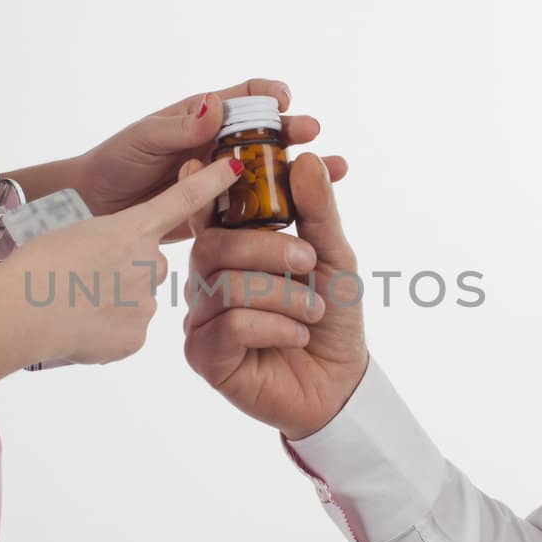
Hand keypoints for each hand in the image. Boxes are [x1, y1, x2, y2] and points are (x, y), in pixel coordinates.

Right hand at [0, 157, 244, 367]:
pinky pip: (127, 329)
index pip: (183, 199)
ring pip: (137, 298)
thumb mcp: (73, 231)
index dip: (212, 181)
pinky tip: (80, 326)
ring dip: (113, 299)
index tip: (237, 165)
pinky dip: (107, 328)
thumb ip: (111, 241)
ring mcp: (145, 302)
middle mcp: (147, 263)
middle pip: (148, 262)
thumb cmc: (35, 264)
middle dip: (124, 268)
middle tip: (84, 276)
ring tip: (75, 302)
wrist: (18, 312)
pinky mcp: (135, 337)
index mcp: (131, 228)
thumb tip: (120, 267)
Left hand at [73, 78, 348, 242]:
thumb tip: (215, 107)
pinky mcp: (221, 212)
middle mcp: (220, 145)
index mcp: (204, 117)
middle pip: (270, 134)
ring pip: (272, 171)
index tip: (285, 100)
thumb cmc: (115, 162)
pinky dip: (282, 209)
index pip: (246, 97)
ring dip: (304, 172)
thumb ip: (178, 127)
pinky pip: (256, 209)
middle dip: (297, 132)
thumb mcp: (143, 139)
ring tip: (335, 173)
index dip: (269, 94)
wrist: (94, 206)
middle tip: (317, 138)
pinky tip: (306, 214)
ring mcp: (223, 178)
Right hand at [180, 151, 369, 440]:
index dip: (204, 187)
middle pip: (213, 246)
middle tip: (309, 263)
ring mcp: (201, 318)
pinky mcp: (204, 356)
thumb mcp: (332, 256)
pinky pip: (231, 325)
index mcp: (231, 250)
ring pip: (226, 286)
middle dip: (268, 249)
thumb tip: (307, 159)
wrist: (340, 382)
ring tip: (311, 312)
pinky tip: (295, 337)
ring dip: (283, 296)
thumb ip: (317, 210)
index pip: (207, 211)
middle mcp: (207, 281)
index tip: (217, 161)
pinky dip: (275, 327)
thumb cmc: (330, 317)